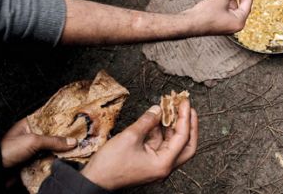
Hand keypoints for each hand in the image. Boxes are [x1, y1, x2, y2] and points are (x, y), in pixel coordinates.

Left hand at [1, 118, 76, 167]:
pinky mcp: (32, 161)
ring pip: (50, 148)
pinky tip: (64, 159)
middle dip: (64, 137)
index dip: (61, 120)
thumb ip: (53, 140)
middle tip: (79, 136)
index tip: (75, 120)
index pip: (49, 119)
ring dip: (60, 150)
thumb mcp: (33, 141)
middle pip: (52, 134)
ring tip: (75, 148)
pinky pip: (47, 159)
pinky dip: (55, 160)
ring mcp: (32, 149)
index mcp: (29, 125)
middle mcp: (31, 136)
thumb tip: (71, 141)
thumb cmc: (7, 150)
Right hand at [81, 101, 197, 190]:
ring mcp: (157, 164)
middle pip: (186, 145)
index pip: (182, 138)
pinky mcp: (149, 161)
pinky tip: (158, 118)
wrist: (94, 180)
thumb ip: (147, 121)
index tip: (184, 102)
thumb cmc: (109, 165)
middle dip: (188, 125)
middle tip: (186, 108)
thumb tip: (158, 109)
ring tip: (171, 108)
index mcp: (163, 164)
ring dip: (173, 126)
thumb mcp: (129, 137)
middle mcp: (164, 166)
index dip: (185, 118)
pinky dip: (162, 131)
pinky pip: (161, 144)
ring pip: (174, 144)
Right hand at [185, 0, 252, 34]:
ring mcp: (226, 26)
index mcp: (239, 22)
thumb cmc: (205, 15)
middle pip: (240, 6)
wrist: (189, 23)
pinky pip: (224, 11)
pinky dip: (222, 3)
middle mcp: (234, 25)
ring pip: (231, 8)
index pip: (247, 4)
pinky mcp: (218, 24)